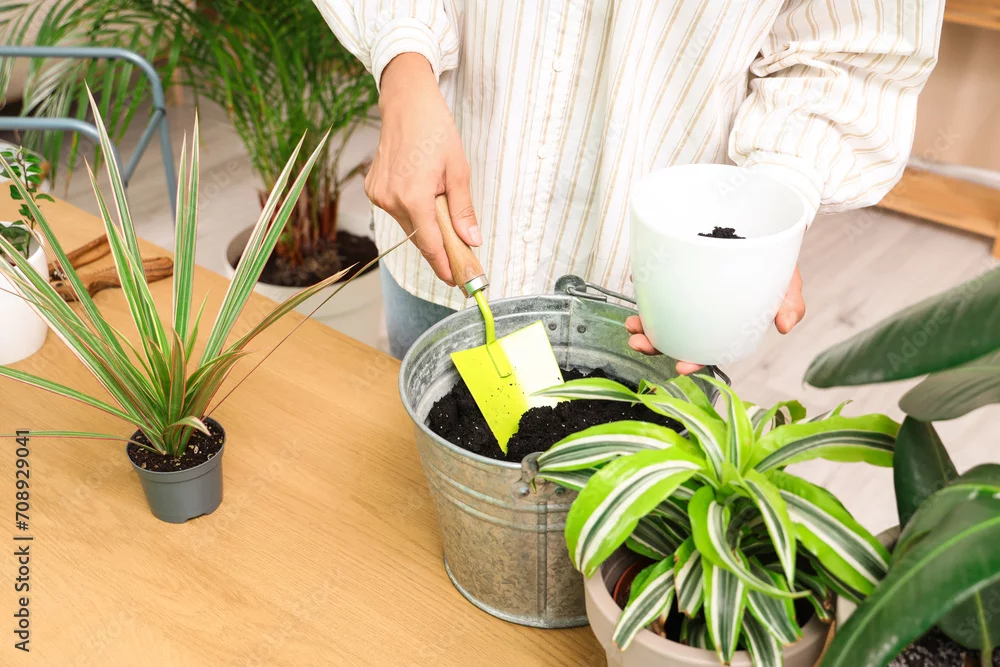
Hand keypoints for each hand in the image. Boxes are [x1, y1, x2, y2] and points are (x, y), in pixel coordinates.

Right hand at [364, 53, 478, 285]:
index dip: (444, 265)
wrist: (406, 103)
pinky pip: (398, 212)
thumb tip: (472, 241)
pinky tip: (421, 190)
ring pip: (409, 226)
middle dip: (440, 247)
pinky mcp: (373, 190)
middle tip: (461, 256)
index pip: (431, 244)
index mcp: (413, 196)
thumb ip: (463, 209)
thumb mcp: (459, 169)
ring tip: (439, 202)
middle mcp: (390, 200)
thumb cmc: (436, 130)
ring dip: (426, 225)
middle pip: (420, 237)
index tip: (457, 281)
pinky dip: (412, 210)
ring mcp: (378, 195)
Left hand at [625, 266, 805, 373]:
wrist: (768, 228)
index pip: (708, 349)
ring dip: (645, 322)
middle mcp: (705, 314)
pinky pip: (660, 283)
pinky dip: (648, 286)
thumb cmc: (777, 265)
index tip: (679, 367)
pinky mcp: (681, 271)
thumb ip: (789, 303)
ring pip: (663, 316)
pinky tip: (638, 282)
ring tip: (632, 321)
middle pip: (677, 336)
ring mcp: (691, 294)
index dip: (695, 361)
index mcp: (727, 325)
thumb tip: (786, 325)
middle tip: (639, 340)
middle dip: (655, 344)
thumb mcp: (787, 283)